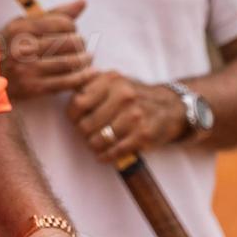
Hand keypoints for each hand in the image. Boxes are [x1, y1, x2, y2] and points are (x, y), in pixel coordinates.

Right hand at [0, 0, 96, 100]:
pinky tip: (90, 73)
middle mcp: (23, 48)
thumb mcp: (25, 24)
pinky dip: (83, 77)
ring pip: (70, 62)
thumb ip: (55, 13)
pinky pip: (67, 82)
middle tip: (81, 46)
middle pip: (69, 42)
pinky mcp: (34, 88)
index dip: (72, 27)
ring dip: (85, 60)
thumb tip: (83, 2)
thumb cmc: (11, 45)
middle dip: (80, 43)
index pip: (62, 23)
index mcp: (21, 28)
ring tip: (87, 58)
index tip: (72, 31)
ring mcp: (28, 69)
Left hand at [66, 71, 185, 161]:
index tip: (76, 119)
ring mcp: (134, 116)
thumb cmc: (134, 95)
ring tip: (95, 145)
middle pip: (86, 124)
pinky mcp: (143, 135)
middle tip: (86, 134)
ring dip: (93, 146)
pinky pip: (114, 151)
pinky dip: (105, 156)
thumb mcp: (114, 81)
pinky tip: (103, 155)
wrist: (170, 107)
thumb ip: (90, 83)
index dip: (73, 115)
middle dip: (83, 133)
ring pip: (98, 140)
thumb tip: (66, 88)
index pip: (78, 102)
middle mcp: (123, 95)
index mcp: (112, 80)